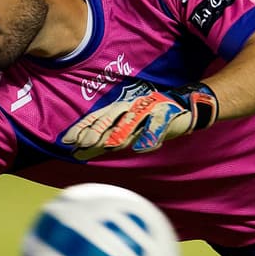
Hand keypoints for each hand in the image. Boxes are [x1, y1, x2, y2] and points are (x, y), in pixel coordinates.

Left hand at [62, 83, 217, 159]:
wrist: (187, 107)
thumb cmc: (152, 119)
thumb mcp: (128, 126)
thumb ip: (108, 137)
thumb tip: (81, 149)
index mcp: (122, 109)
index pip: (98, 117)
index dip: (83, 128)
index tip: (67, 141)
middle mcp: (133, 107)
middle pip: (111, 120)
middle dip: (96, 132)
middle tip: (80, 144)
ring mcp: (150, 109)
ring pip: (131, 122)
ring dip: (118, 134)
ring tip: (105, 145)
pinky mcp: (167, 116)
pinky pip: (157, 127)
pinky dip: (150, 137)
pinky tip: (141, 149)